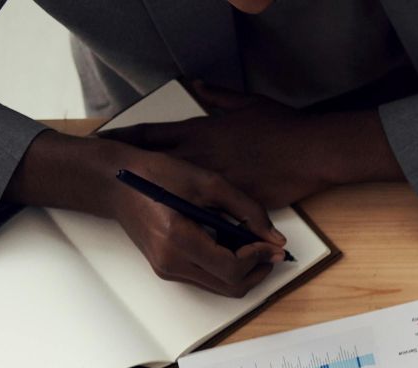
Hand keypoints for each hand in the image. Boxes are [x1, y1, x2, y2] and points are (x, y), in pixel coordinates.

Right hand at [6, 133, 283, 296]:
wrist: (115, 181)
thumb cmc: (157, 174)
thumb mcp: (207, 182)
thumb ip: (247, 210)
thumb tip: (276, 240)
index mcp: (177, 239)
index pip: (231, 268)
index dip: (259, 258)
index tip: (272, 244)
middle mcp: (170, 262)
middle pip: (230, 287)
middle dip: (257, 271)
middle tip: (271, 251)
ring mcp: (167, 269)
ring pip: (221, 287)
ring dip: (244, 272)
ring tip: (254, 247)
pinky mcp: (167, 269)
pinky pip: (207, 279)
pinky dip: (227, 269)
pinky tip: (232, 247)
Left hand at [103, 82, 396, 207]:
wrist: (310, 152)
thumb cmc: (282, 127)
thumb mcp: (247, 103)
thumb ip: (217, 95)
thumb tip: (198, 86)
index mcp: (199, 132)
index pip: (150, 134)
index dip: (125, 138)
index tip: (107, 142)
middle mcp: (200, 158)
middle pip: (153, 168)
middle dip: (131, 174)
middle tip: (110, 181)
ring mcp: (214, 183)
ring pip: (177, 197)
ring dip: (161, 203)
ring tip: (143, 211)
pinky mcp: (233, 204)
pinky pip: (209, 217)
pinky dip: (197, 223)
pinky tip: (185, 230)